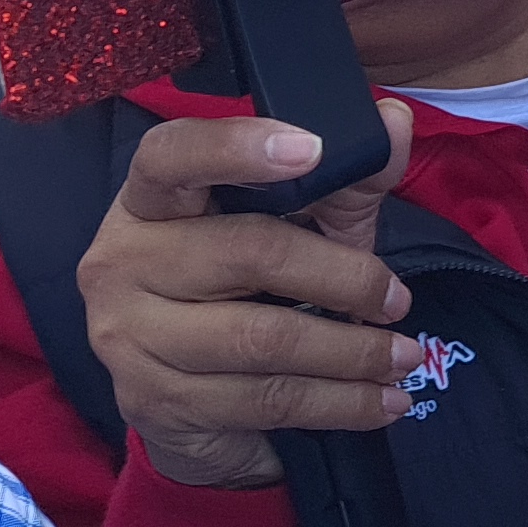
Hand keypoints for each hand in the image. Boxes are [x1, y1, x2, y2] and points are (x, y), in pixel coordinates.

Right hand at [77, 104, 418, 489]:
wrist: (193, 403)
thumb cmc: (249, 290)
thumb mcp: (301, 226)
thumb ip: (345, 179)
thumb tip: (394, 122)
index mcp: (148, 200)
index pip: (171, 156)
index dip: (236, 147)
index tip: (312, 148)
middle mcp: (122, 261)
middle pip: (248, 253)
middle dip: (343, 278)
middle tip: (398, 299)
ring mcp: (130, 336)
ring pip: (263, 340)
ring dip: (352, 353)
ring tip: (405, 358)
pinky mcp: (154, 402)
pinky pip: (264, 400)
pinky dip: (339, 404)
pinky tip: (383, 403)